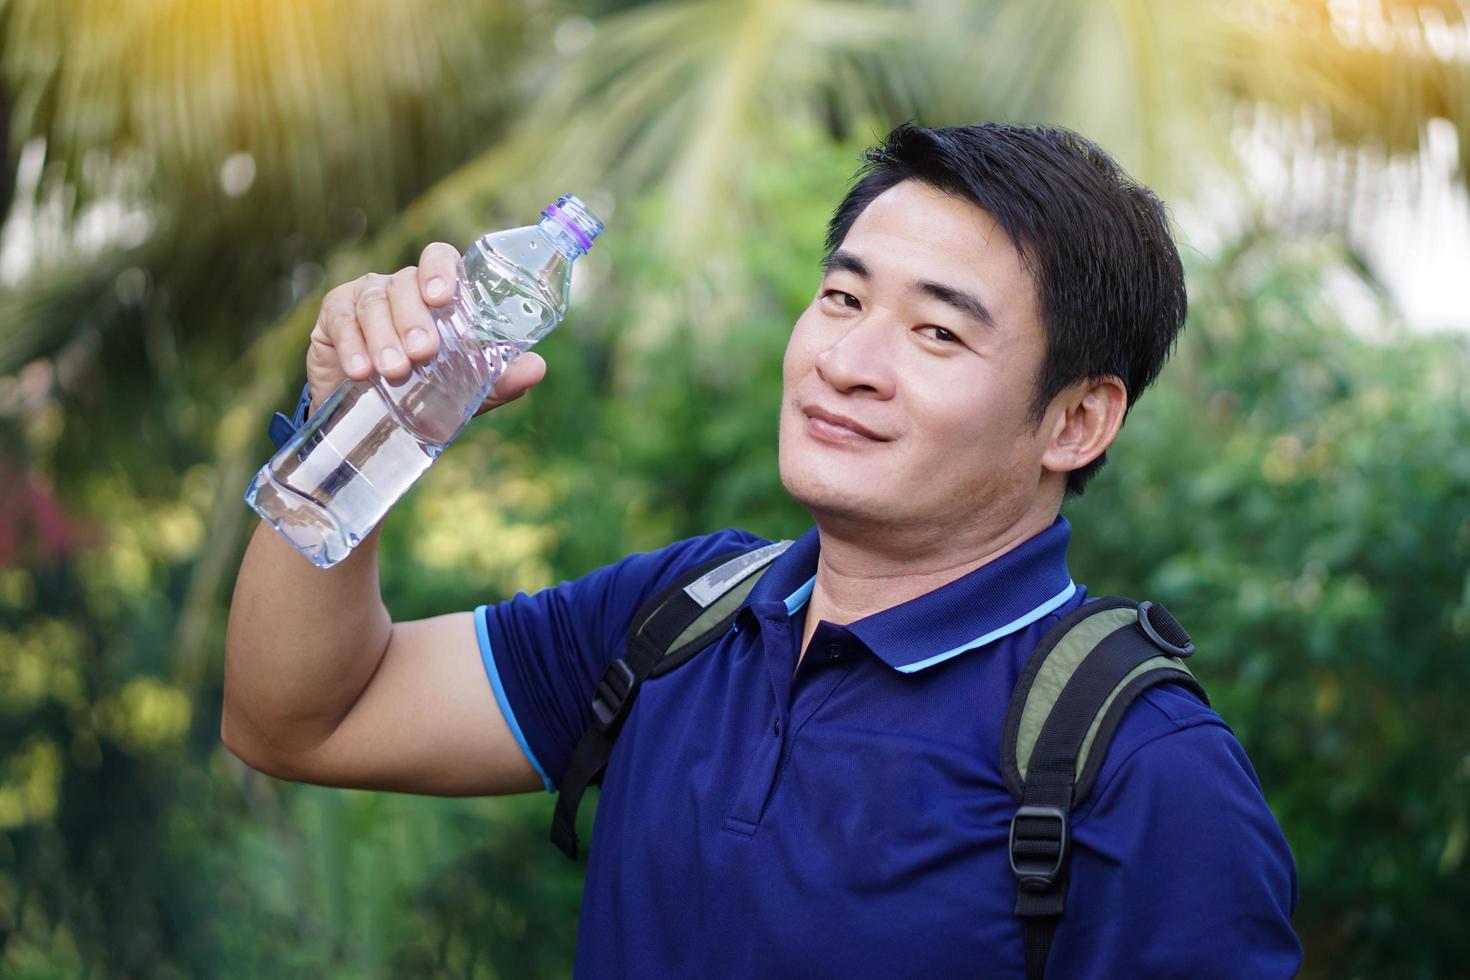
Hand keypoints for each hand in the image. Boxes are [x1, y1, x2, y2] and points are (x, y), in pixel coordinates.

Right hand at [305, 242, 546, 417]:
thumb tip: (536, 368)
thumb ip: (499, 379)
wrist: (371, 419)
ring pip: (373, 302)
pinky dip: (352, 346)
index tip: (442, 296)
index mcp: (435, 294)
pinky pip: (340, 321)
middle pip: (405, 283)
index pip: (439, 258)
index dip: (440, 270)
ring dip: (384, 336)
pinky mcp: (333, 317)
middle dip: (414, 317)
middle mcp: (400, 288)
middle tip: (423, 351)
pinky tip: (360, 370)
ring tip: (394, 371)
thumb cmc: (425, 390)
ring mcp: (364, 297)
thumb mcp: (466, 390)